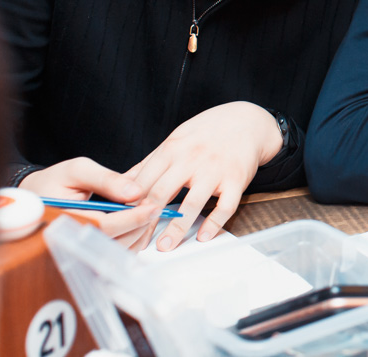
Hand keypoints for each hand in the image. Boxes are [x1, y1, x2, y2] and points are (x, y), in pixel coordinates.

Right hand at [18, 157, 163, 247]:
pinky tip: (137, 225)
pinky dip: (129, 242)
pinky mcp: (83, 257)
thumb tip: (135, 191)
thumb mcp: (77, 170)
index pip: (104, 227)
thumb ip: (106, 179)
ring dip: (137, 235)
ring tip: (148, 215)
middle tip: (156, 209)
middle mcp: (68, 243)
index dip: (132, 218)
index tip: (153, 207)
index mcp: (64, 220)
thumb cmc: (54, 182)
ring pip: (115, 253)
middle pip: (113, 243)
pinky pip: (111, 255)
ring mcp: (75, 254)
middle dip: (139, 226)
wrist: (34, 197)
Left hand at [124, 102, 282, 251]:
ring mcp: (216, 170)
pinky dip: (214, 223)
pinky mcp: (237, 180)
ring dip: (177, 228)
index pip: (144, 181)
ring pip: (193, 203)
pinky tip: (202, 236)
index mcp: (173, 149)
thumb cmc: (206, 133)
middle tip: (137, 240)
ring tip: (165, 246)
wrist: (246, 121)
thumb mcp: (175, 140)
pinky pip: (225, 206)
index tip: (121, 223)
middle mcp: (192, 159)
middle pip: (163, 192)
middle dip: (147, 219)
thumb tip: (121, 183)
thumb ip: (149, 163)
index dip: (130, 204)